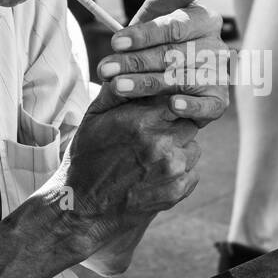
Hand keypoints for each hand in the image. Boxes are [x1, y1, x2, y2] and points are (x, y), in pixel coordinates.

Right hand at [42, 97, 201, 260]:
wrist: (83, 208)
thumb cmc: (86, 158)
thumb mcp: (93, 117)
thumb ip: (117, 90)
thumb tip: (130, 68)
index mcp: (142, 121)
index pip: (176, 99)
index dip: (170, 105)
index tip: (163, 110)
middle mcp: (161, 144)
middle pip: (189, 124)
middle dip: (176, 127)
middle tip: (156, 137)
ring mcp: (172, 170)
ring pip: (193, 149)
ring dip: (180, 151)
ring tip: (153, 159)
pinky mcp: (177, 191)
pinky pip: (193, 173)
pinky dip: (181, 174)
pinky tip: (156, 177)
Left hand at [92, 0, 228, 126]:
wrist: (151, 85)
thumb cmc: (154, 43)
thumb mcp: (159, 13)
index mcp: (205, 20)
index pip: (175, 25)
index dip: (144, 34)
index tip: (115, 42)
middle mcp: (218, 47)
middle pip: (174, 54)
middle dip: (136, 62)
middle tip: (105, 69)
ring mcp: (219, 75)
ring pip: (181, 79)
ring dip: (147, 84)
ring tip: (117, 87)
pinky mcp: (218, 102)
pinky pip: (207, 105)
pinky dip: (189, 106)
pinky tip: (171, 105)